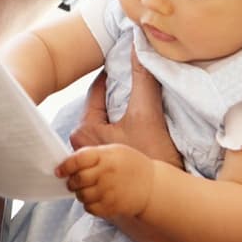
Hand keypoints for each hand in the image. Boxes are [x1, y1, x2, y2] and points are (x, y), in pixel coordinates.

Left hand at [57, 144, 153, 218]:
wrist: (152, 186)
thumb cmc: (130, 165)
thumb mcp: (113, 151)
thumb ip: (93, 155)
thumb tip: (69, 162)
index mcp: (105, 156)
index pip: (78, 160)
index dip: (65, 166)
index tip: (59, 171)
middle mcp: (106, 174)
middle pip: (77, 180)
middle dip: (71, 182)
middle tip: (72, 181)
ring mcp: (109, 192)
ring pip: (82, 195)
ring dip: (79, 193)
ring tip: (86, 189)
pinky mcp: (111, 207)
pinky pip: (90, 208)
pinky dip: (88, 205)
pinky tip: (95, 198)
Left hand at [69, 48, 180, 169]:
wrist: (161, 197)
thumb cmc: (153, 157)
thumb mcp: (147, 114)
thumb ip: (142, 78)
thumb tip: (138, 44)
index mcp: (84, 132)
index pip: (95, 93)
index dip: (109, 78)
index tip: (117, 66)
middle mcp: (79, 148)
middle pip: (96, 111)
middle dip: (110, 98)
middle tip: (124, 83)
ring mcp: (88, 164)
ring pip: (100, 128)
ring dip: (112, 119)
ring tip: (127, 107)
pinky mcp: (98, 176)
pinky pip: (103, 147)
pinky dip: (114, 137)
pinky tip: (127, 131)